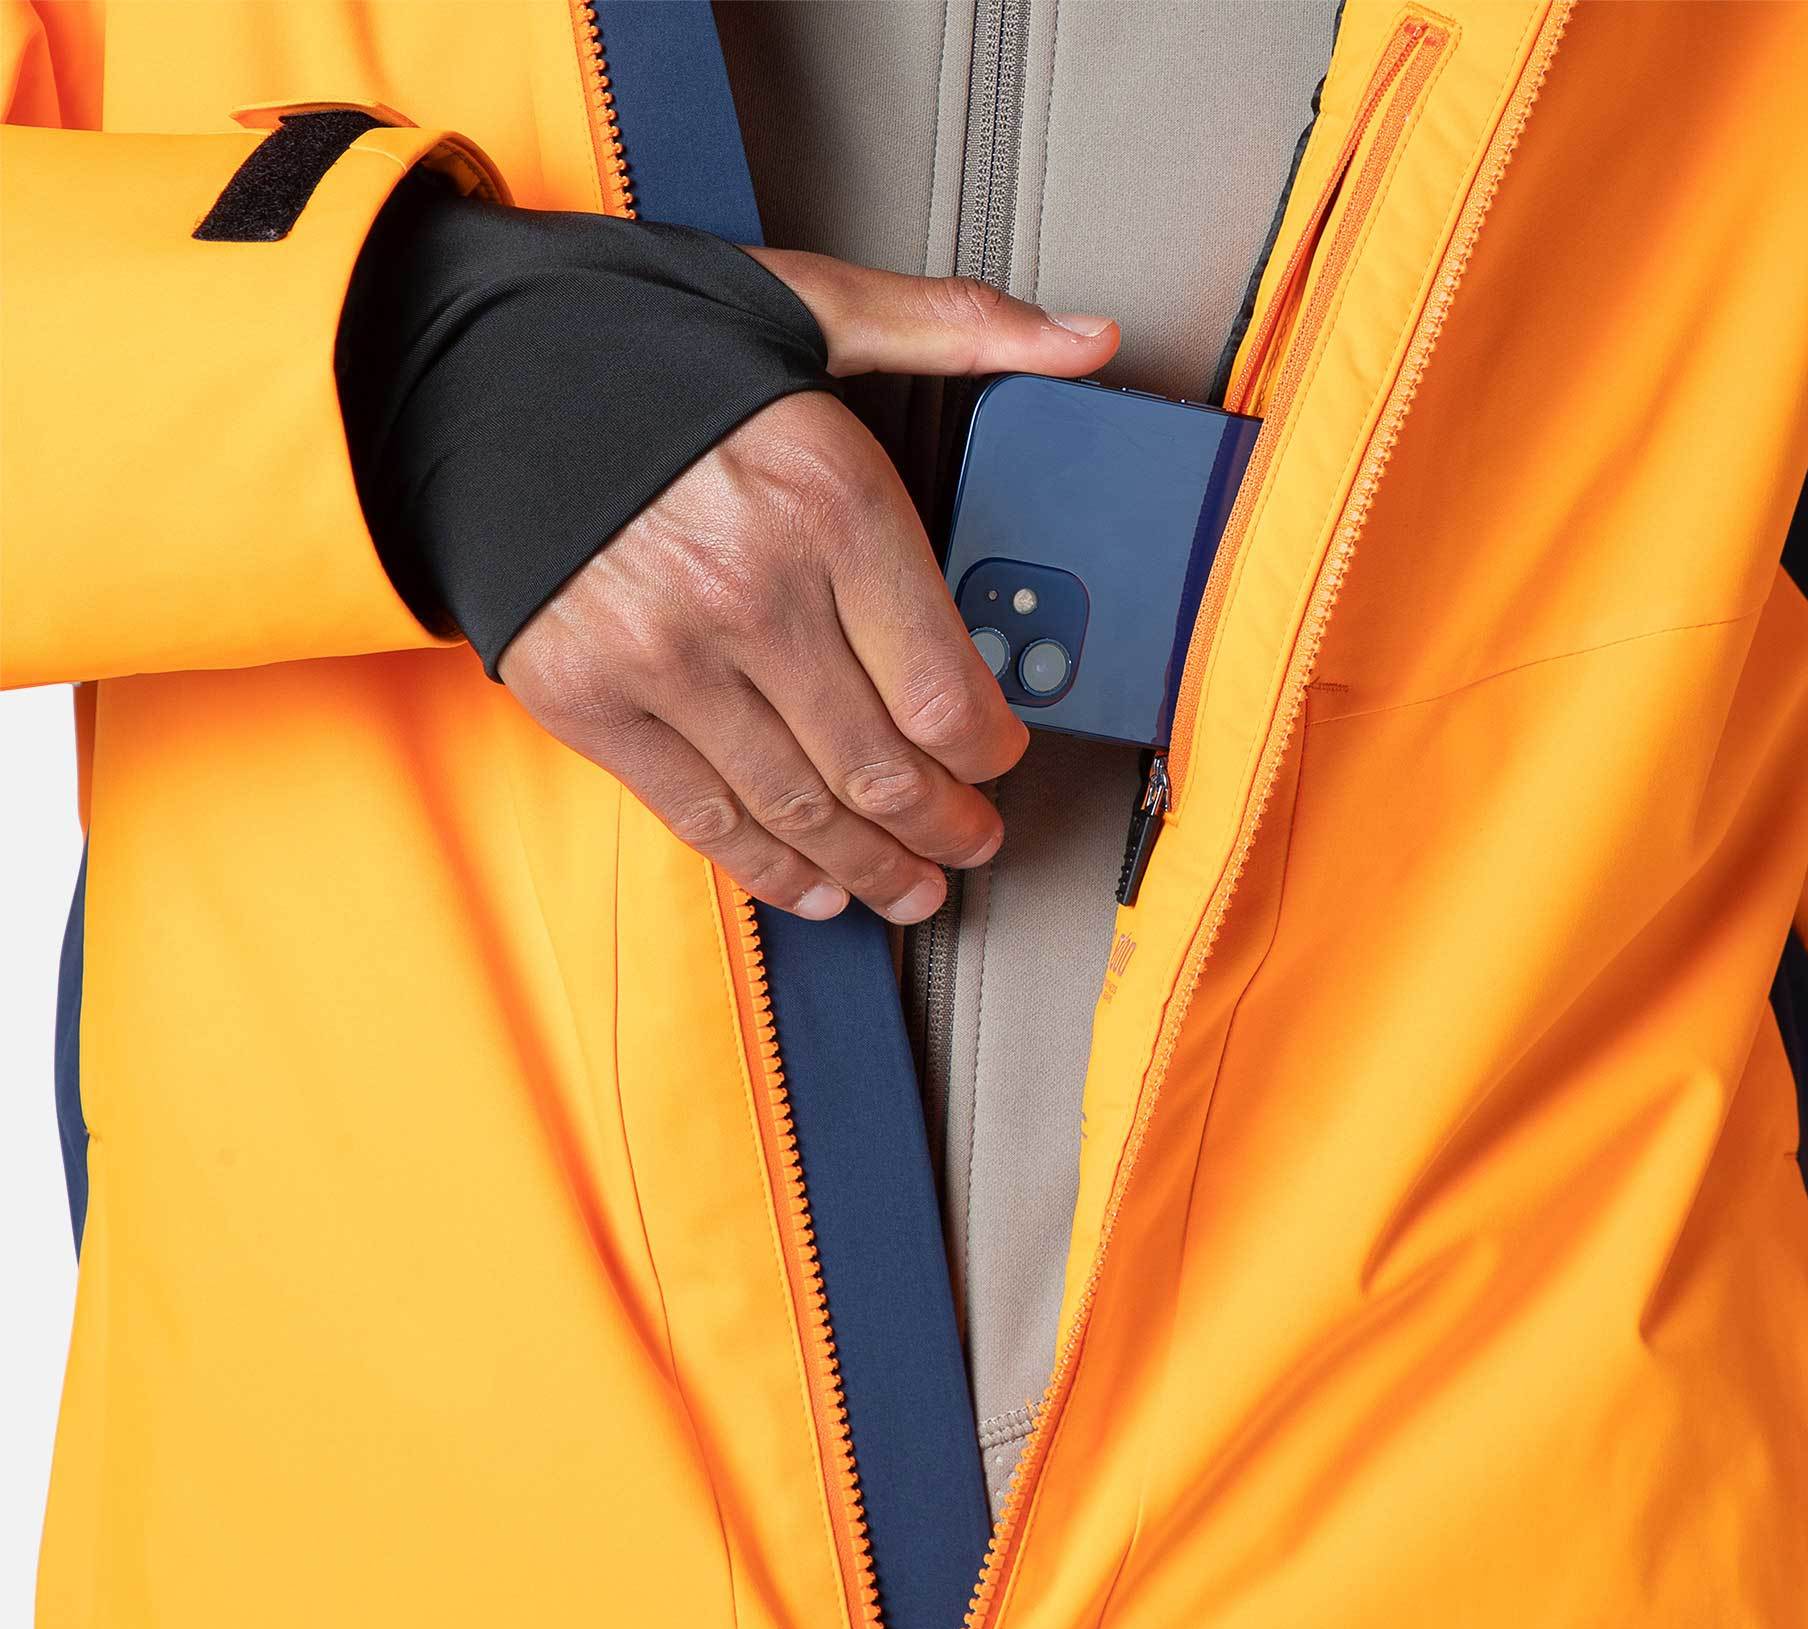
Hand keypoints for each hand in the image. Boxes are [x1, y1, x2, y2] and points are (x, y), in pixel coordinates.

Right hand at [498, 251, 1117, 921]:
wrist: (467, 370)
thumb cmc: (649, 348)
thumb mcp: (814, 306)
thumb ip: (960, 329)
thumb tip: (1087, 341)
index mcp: (826, 501)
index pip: (944, 690)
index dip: (989, 751)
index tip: (999, 757)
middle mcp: (750, 591)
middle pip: (882, 768)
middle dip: (945, 826)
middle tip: (970, 843)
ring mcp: (663, 658)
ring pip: (802, 810)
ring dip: (871, 871)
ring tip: (910, 889)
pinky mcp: (589, 701)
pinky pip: (703, 817)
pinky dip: (769, 871)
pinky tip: (814, 891)